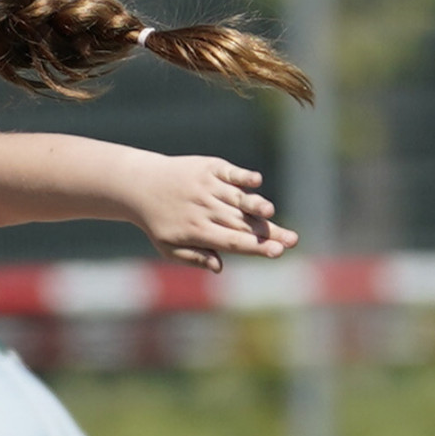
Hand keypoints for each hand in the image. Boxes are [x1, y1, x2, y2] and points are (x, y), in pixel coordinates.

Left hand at [128, 155, 298, 270]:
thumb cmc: (159, 222)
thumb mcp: (169, 247)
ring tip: (271, 214)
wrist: (141, 185)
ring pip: (238, 199)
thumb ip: (194, 257)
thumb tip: (219, 268)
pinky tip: (256, 181)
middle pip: (242, 224)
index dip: (255, 248)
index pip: (233, 242)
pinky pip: (230, 173)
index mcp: (198, 231)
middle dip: (268, 233)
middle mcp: (205, 209)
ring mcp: (208, 187)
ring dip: (256, 206)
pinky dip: (242, 176)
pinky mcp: (210, 168)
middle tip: (293, 240)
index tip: (276, 253)